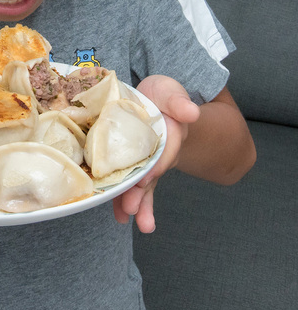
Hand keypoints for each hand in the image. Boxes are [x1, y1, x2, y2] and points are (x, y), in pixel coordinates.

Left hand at [112, 75, 199, 232]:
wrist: (150, 100)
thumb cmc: (160, 95)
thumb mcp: (169, 92)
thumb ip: (178, 101)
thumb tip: (191, 112)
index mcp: (172, 132)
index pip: (167, 148)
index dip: (158, 163)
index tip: (147, 176)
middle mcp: (162, 152)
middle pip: (153, 173)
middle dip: (142, 192)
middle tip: (132, 206)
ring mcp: (149, 162)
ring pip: (144, 185)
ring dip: (137, 203)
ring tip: (130, 217)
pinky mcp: (136, 167)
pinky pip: (131, 185)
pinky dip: (124, 200)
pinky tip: (119, 216)